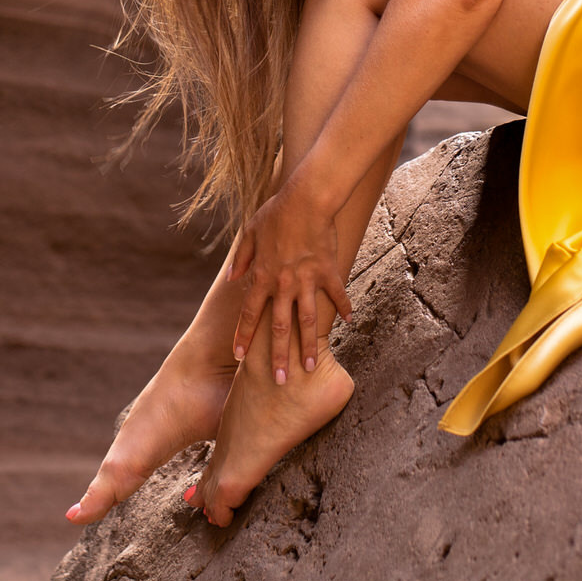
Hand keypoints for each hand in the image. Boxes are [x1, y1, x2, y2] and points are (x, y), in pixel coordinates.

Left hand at [226, 182, 352, 381]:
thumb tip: (232, 279)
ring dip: (308, 346)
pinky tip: (348, 322)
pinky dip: (344, 307)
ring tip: (311, 368)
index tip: (240, 358)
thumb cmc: (276, 213)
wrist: (306, 199)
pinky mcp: (329, 271)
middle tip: (279, 381)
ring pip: (307, 321)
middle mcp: (283, 284)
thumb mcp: (250, 233)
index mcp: (262, 276)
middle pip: (279, 328)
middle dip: (277, 356)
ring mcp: (307, 280)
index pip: (249, 314)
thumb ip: (241, 259)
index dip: (244, 336)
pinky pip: (337, 294)